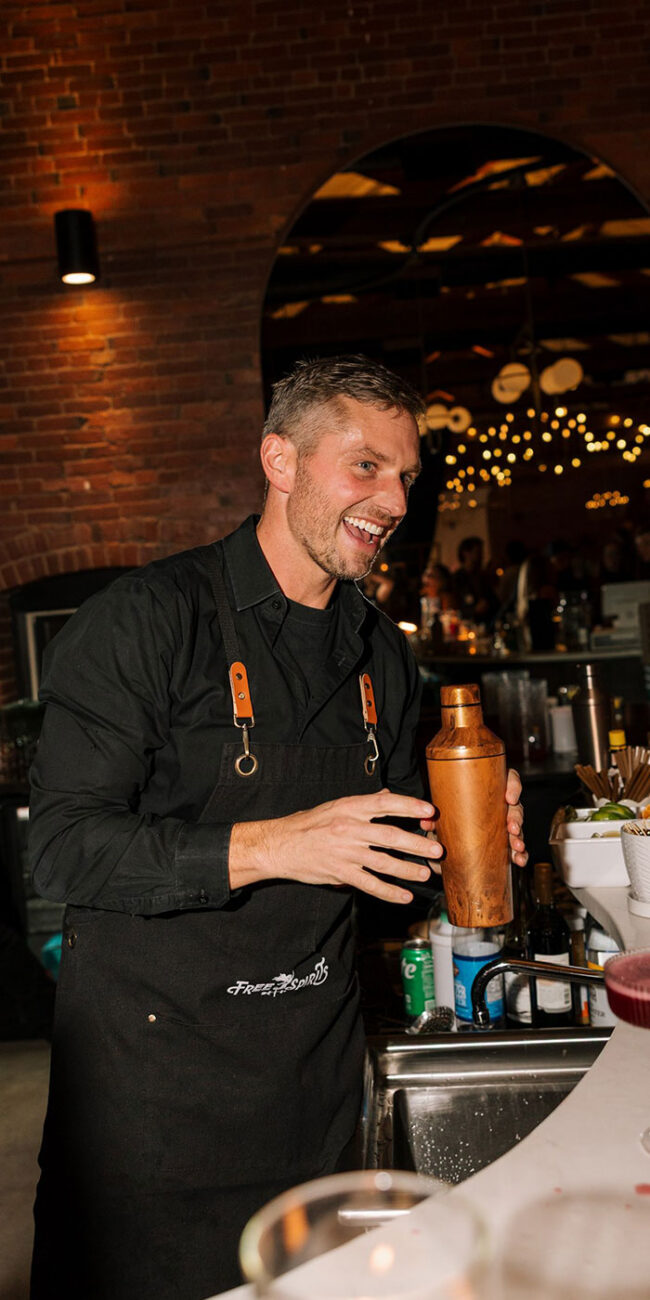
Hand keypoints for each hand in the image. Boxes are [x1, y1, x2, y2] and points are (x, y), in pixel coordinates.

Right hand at [229, 789, 441, 903]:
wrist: (279, 845)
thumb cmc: (308, 824)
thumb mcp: (335, 806)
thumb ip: (364, 804)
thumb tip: (387, 796)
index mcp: (350, 807)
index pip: (385, 804)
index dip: (409, 806)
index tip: (429, 811)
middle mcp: (350, 828)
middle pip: (390, 836)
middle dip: (417, 843)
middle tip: (436, 849)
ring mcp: (345, 852)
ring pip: (383, 862)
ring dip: (407, 869)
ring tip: (424, 874)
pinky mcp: (340, 872)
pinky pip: (369, 884)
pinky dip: (388, 892)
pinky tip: (404, 896)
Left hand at [418, 767, 527, 868]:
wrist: (449, 834)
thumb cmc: (450, 814)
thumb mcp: (444, 814)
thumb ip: (436, 818)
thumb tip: (426, 822)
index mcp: (491, 789)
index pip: (509, 779)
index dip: (513, 786)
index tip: (509, 798)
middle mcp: (502, 805)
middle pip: (516, 806)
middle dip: (516, 818)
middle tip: (512, 828)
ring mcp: (505, 823)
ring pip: (518, 828)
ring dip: (520, 837)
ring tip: (517, 847)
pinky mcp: (506, 842)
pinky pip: (518, 847)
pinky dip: (521, 854)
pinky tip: (519, 860)